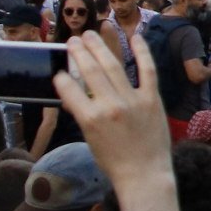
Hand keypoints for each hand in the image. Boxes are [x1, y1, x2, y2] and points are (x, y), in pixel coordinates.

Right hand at [52, 31, 173, 189]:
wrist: (144, 175)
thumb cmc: (114, 161)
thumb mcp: (90, 139)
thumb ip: (84, 114)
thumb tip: (76, 93)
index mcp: (90, 119)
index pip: (69, 90)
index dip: (61, 78)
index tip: (59, 71)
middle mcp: (110, 106)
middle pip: (91, 71)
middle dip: (79, 53)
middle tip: (74, 40)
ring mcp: (133, 100)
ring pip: (114, 66)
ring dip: (101, 47)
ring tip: (91, 34)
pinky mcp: (152, 99)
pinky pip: (147, 70)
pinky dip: (142, 52)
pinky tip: (134, 37)